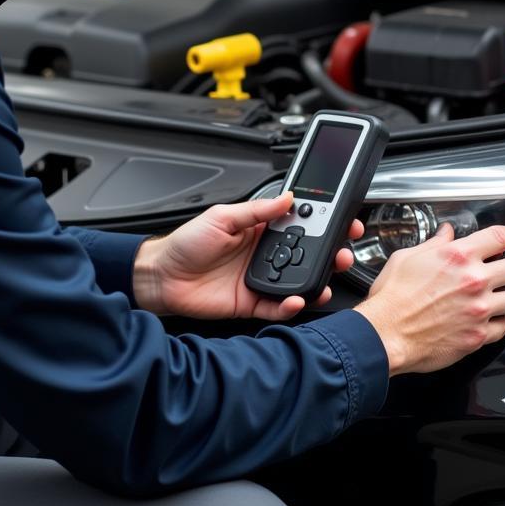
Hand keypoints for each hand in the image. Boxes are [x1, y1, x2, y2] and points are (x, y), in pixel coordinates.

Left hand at [133, 190, 362, 320]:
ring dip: (316, 280)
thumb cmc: (185, 243)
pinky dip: (290, 305)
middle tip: (343, 251)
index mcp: (259, 229)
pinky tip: (297, 299)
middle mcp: (263, 254)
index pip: (298, 224)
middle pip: (305, 254)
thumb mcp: (222, 217)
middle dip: (329, 253)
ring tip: (327, 277)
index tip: (342, 220)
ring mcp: (259, 279)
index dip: (321, 222)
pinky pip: (277, 307)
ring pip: (297, 282)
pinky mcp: (251, 303)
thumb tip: (287, 198)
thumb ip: (256, 210)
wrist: (161, 277)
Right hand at [354, 223, 504, 373]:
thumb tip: (445, 234)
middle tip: (498, 272)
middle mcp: (474, 281)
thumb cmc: (392, 297)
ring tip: (495, 297)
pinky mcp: (479, 335)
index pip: (501, 237)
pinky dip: (496, 323)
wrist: (385, 333)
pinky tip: (483, 320)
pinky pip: (504, 327)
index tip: (504, 241)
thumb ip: (433, 244)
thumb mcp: (406, 258)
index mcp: (458, 256)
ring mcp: (479, 309)